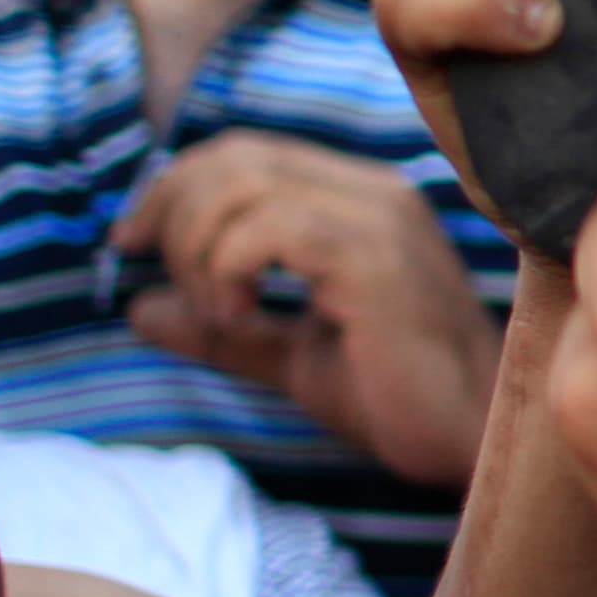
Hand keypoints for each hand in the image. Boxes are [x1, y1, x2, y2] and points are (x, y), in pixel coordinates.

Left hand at [113, 132, 499, 486]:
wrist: (467, 442)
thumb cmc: (395, 400)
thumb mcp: (288, 354)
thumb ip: (220, 326)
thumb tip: (136, 307)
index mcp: (360, 202)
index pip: (245, 153)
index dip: (172, 187)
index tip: (130, 245)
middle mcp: (375, 194)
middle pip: (234, 157)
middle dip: (170, 213)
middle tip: (170, 286)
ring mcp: (380, 220)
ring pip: (243, 185)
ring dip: (198, 250)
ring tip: (216, 314)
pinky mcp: (375, 257)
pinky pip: (271, 227)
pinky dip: (228, 269)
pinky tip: (239, 317)